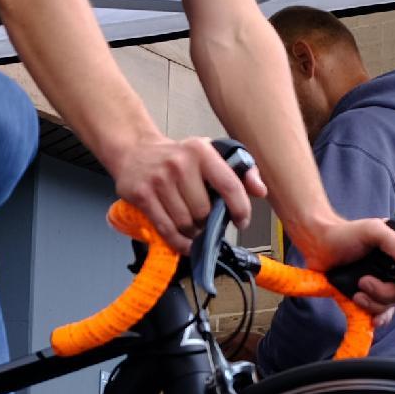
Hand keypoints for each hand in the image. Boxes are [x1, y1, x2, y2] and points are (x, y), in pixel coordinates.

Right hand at [110, 135, 261, 251]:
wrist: (134, 151)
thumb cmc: (177, 157)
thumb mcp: (209, 154)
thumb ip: (239, 171)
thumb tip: (260, 190)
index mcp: (201, 151)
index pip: (229, 186)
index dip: (240, 209)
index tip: (241, 221)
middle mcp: (179, 163)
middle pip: (204, 211)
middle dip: (208, 223)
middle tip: (205, 221)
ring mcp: (159, 180)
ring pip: (186, 224)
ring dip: (192, 233)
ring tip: (192, 227)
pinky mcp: (142, 195)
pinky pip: (166, 229)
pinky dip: (178, 242)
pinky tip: (184, 242)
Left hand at [294, 213, 394, 309]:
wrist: (318, 244)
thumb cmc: (345, 233)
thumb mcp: (374, 230)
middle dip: (385, 293)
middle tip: (364, 282)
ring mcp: (383, 283)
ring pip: (391, 305)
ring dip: (374, 303)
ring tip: (357, 290)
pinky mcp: (369, 295)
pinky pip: (381, 313)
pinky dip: (376, 316)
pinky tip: (370, 318)